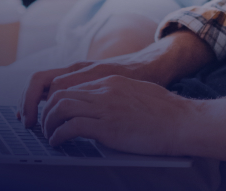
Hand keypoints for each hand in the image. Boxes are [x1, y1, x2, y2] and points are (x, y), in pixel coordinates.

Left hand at [19, 31, 213, 127]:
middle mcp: (104, 90)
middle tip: (44, 126)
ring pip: (61, 108)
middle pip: (60, 94)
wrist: (182, 121)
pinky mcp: (106, 127)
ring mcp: (105, 107)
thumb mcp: (137, 94)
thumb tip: (106, 109)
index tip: (51, 113)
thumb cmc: (166, 112)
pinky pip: (71, 128)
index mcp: (110, 81)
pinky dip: (59, 136)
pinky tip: (58, 143)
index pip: (72, 86)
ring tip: (49, 135)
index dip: (56, 101)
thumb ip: (117, 97)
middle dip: (46, 111)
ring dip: (49, 123)